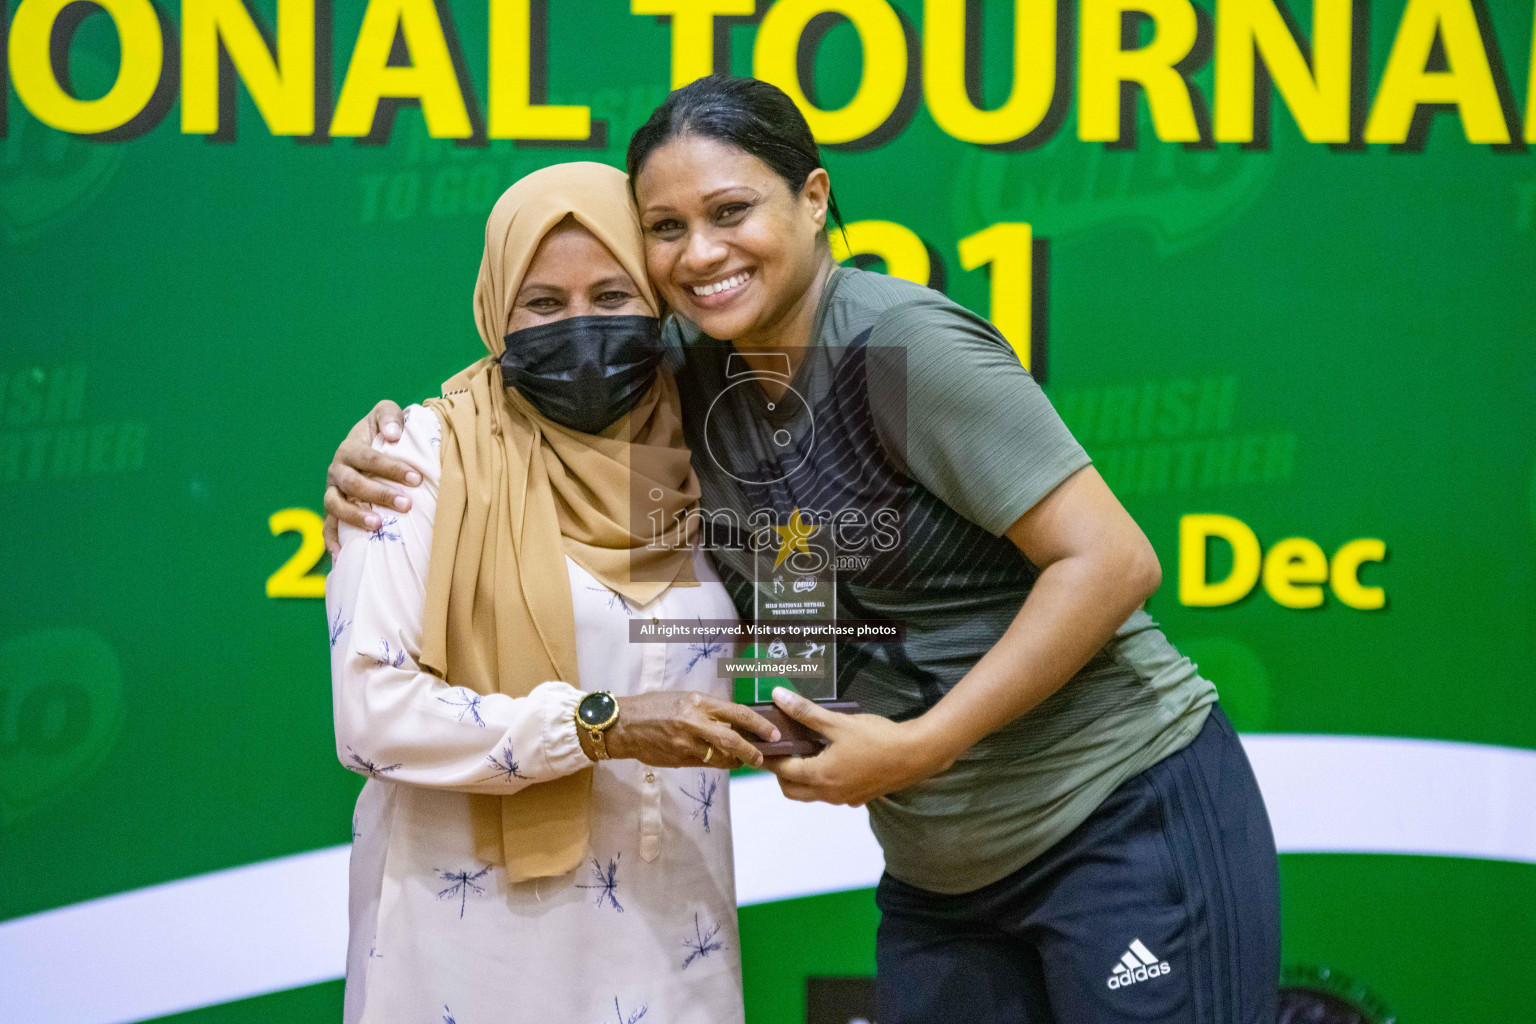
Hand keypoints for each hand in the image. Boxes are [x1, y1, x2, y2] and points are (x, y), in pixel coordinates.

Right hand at [323, 400, 420, 553]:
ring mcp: (333, 492)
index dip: (391, 468)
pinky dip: (332, 539)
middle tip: (407, 504)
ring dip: (355, 517)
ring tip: (378, 525)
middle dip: (380, 494)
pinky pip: (327, 526)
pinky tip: (342, 554)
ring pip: (336, 506)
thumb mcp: (385, 413)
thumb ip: (389, 417)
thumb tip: (393, 435)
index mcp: (350, 448)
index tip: (416, 478)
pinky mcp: (334, 510)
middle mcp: (337, 471)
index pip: (369, 458)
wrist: (368, 443)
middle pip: (353, 484)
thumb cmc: (383, 431)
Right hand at [604, 692, 779, 769]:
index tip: (772, 733)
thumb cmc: (653, 706)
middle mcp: (694, 723)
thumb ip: (707, 710)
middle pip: (733, 740)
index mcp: (698, 702)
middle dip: (752, 751)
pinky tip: (719, 760)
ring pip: (721, 757)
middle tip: (761, 756)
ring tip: (741, 759)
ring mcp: (686, 744)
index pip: (738, 713)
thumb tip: (733, 722)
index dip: (759, 725)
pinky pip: (705, 764)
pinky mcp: (679, 760)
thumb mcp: (684, 698)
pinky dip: (716, 763)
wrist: (623, 725)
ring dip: (735, 760)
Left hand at [763, 688, 954, 806]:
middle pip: (792, 790)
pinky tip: (832, 758)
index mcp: (820, 776)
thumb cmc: (877, 738)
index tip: (760, 747)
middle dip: (782, 772)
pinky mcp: (859, 797)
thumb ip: (806, 712)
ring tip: (805, 750)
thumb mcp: (838, 723)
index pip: (782, 771)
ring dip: (803, 777)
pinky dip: (823, 780)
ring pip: (812, 793)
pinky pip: (831, 793)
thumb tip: (778, 696)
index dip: (769, 758)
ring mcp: (845, 799)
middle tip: (782, 749)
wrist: (916, 755)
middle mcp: (829, 793)